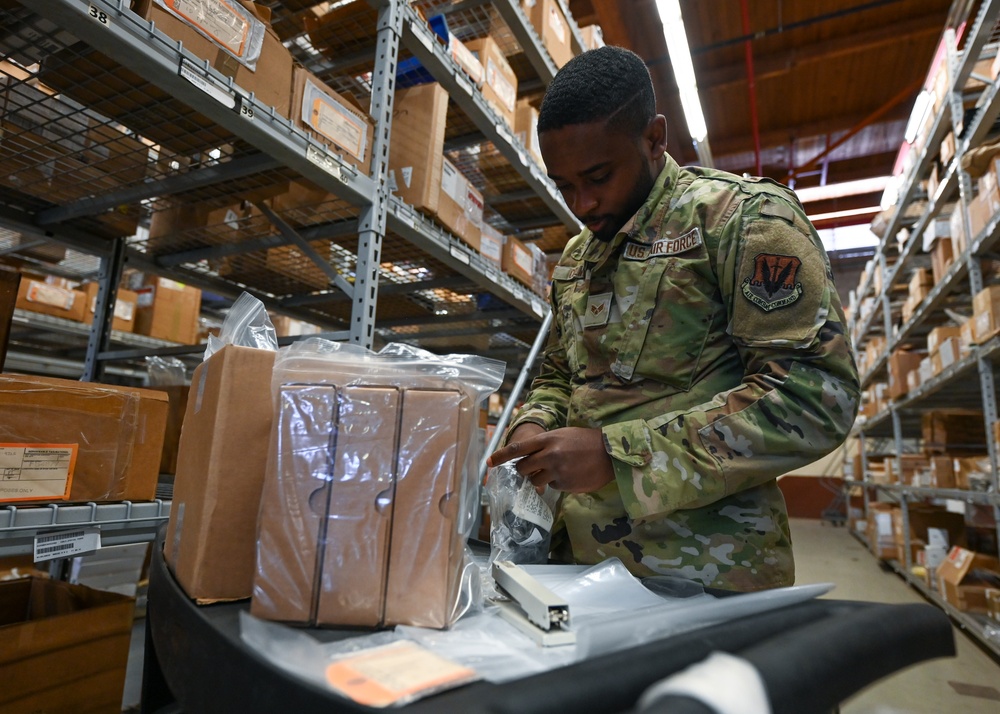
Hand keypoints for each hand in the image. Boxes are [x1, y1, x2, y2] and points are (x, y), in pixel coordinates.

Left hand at [487, 426, 614, 493]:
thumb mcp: (563, 435)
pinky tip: (570, 475)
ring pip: (536, 480)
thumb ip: (545, 445)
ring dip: (540, 478)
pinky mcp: (565, 484)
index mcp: (548, 439)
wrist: (611, 453)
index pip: (517, 448)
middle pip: (523, 468)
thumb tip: (527, 458)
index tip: (489, 463)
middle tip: (532, 469)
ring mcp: (557, 471)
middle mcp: (550, 455)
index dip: (501, 456)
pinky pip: (553, 486)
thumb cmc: (586, 441)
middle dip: (523, 471)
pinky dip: (557, 482)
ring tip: (558, 470)